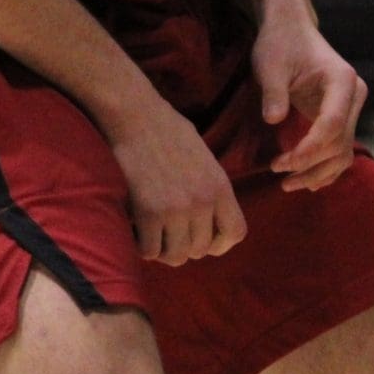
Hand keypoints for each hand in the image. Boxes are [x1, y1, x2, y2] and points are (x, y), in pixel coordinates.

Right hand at [106, 97, 245, 265]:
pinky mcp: (147, 212)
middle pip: (202, 250)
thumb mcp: (206, 161)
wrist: (137, 117)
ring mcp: (175, 209)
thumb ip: (212, 191)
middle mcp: (203, 202)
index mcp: (221, 187)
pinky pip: (149, 251)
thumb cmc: (170, 133)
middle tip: (171, 235)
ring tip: (154, 236)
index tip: (207, 242)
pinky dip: (143, 247)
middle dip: (187, 247)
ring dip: (164, 251)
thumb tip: (209, 221)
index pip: (236, 233)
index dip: (221, 244)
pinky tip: (138, 233)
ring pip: (176, 256)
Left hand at [252, 16, 368, 191]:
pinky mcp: (341, 117)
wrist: (291, 30)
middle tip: (278, 173)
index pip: (332, 124)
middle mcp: (353, 97)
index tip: (282, 164)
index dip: (309, 149)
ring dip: (319, 172)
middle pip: (341, 143)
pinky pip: (339, 148)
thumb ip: (274, 93)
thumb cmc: (280, 44)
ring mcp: (350, 108)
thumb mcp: (270, 65)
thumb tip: (274, 120)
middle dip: (311, 164)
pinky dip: (325, 167)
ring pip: (344, 152)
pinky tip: (306, 181)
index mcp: (342, 81)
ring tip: (288, 184)